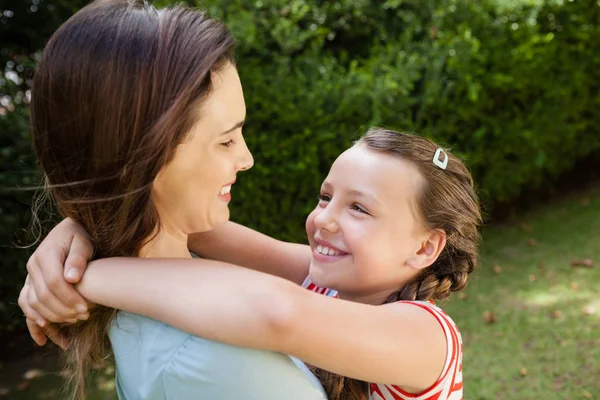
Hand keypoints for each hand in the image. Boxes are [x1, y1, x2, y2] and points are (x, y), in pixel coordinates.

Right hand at [17, 218, 93, 345]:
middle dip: (64, 309)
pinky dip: (33, 320)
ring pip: (33, 302)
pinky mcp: (30, 283)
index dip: (69, 298)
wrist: (69, 232)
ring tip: (74, 322)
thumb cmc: (81, 237)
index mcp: (46, 254)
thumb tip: (72, 278)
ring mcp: (29, 275)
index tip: (86, 309)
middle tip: (84, 316)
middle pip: (43, 295)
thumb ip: (78, 258)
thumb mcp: (84, 242)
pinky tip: (44, 335)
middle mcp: (33, 265)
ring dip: (52, 316)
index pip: (54, 282)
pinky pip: (26, 304)